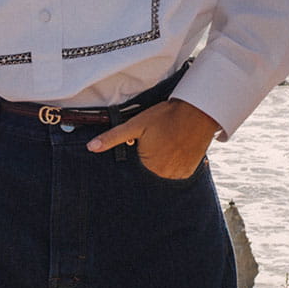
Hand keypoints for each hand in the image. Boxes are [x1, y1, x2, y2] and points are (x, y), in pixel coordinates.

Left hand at [86, 98, 219, 178]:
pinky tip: (176, 149)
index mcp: (149, 167)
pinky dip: (175, 164)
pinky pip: (177, 173)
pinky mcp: (190, 172)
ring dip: (162, 163)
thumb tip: (91, 147)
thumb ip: (113, 137)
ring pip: (163, 173)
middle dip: (149, 160)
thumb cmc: (165, 117)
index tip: (144, 145)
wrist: (197, 112)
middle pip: (149, 172)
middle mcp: (164, 176)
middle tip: (157, 142)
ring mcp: (179, 175)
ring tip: (166, 144)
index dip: (138, 155)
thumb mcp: (135, 124)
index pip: (135, 170)